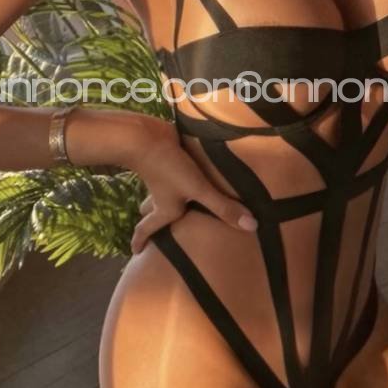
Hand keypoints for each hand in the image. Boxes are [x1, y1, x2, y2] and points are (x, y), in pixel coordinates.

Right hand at [127, 120, 257, 252]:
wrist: (148, 136)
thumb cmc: (170, 168)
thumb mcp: (198, 190)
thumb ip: (223, 207)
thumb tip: (251, 227)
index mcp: (164, 209)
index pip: (147, 229)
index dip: (140, 241)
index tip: (136, 252)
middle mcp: (160, 195)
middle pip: (151, 211)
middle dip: (152, 220)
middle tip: (159, 229)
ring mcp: (162, 177)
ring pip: (160, 192)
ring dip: (164, 198)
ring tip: (178, 202)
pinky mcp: (168, 160)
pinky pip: (172, 173)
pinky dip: (177, 176)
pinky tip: (191, 170)